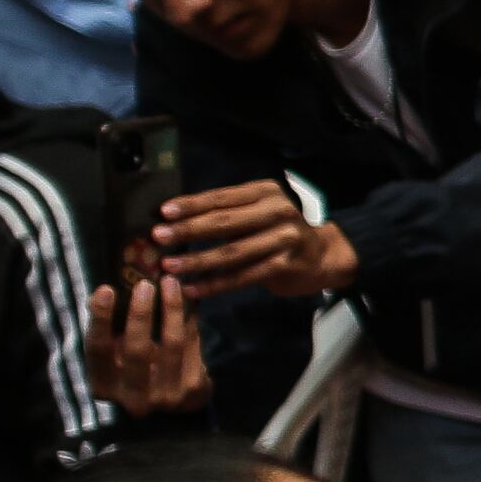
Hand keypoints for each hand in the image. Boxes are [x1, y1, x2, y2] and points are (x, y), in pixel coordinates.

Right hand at [86, 269, 211, 415]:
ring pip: (172, 344)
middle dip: (141, 313)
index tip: (106, 289)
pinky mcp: (194, 390)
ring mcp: (166, 397)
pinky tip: (188, 299)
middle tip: (145, 284)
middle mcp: (133, 399)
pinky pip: (192, 345)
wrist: (173, 403)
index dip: (101, 319)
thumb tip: (100, 293)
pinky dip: (189, 319)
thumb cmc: (134, 370)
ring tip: (171, 282)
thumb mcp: (113, 356)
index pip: (98, 350)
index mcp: (104, 387)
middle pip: (137, 350)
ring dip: (172, 309)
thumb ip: (107, 329)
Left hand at [153, 180, 356, 300]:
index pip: (222, 198)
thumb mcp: (258, 211)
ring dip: (197, 261)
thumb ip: (227, 213)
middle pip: (225, 223)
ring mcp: (284, 239)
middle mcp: (278, 211)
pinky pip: (242, 277)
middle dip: (188, 231)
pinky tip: (192, 289)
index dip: (191, 205)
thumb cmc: (277, 231)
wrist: (322, 256)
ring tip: (168, 266)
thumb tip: (175, 220)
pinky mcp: (285, 266)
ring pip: (232, 252)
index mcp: (266, 192)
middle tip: (159, 237)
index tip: (163, 212)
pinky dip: (215, 284)